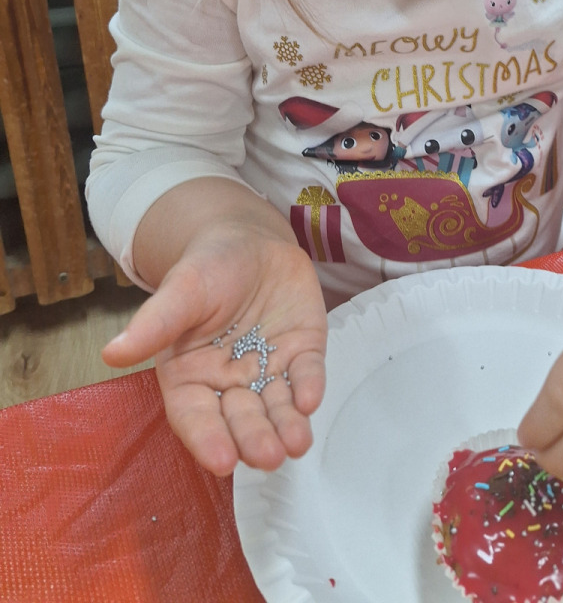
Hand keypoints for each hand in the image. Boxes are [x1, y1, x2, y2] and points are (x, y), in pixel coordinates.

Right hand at [103, 220, 327, 476]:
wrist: (249, 241)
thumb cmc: (205, 270)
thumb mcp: (180, 290)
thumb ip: (154, 323)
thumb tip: (111, 353)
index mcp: (192, 377)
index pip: (196, 417)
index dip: (208, 440)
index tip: (221, 461)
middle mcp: (231, 383)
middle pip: (242, 419)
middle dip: (255, 439)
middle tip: (268, 456)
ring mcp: (270, 370)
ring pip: (278, 406)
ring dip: (288, 425)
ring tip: (296, 443)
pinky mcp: (303, 352)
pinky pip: (307, 373)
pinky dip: (310, 386)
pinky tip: (311, 399)